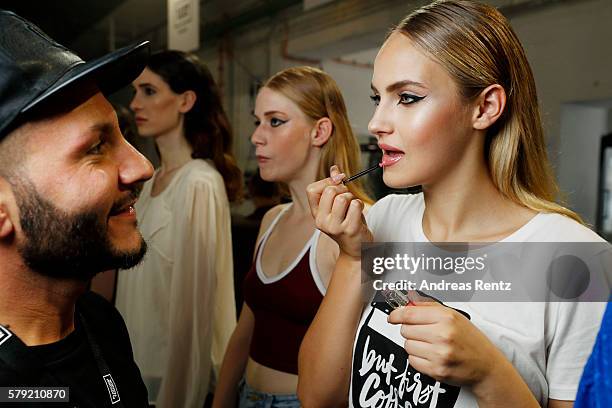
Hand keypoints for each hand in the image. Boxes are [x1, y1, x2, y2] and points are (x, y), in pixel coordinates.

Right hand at [306, 165, 372, 258]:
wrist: (357, 249)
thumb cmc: (348, 224)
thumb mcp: (337, 206)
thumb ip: (334, 186)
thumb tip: (334, 168)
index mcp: (315, 214)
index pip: (311, 189)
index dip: (326, 182)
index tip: (337, 184)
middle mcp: (321, 221)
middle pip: (330, 191)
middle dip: (343, 190)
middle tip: (348, 199)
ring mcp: (334, 227)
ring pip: (343, 197)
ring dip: (352, 198)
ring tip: (353, 207)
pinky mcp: (350, 229)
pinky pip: (356, 205)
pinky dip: (360, 205)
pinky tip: (359, 214)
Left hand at [387, 301, 502, 387]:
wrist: (486, 366)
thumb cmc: (471, 340)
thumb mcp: (454, 316)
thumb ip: (429, 306)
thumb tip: (408, 301)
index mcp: (446, 318)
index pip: (409, 313)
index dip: (396, 314)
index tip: (392, 316)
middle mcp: (442, 335)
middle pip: (405, 329)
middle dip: (410, 330)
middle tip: (423, 333)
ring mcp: (439, 354)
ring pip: (407, 345)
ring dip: (414, 345)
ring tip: (430, 345)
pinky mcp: (436, 370)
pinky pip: (412, 361)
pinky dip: (418, 358)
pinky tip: (431, 355)